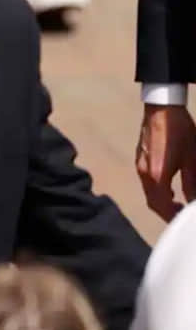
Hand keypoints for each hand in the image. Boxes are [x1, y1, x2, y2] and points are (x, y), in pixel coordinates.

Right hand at [137, 103, 195, 220]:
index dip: (174, 217)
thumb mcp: (192, 160)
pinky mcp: (140, 159)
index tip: (185, 221)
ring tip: (178, 204)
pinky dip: (157, 191)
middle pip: (153, 202)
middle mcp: (144, 173)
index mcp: (157, 176)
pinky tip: (169, 188)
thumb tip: (192, 202)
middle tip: (182, 216)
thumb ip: (192, 185)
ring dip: (162, 202)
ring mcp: (139, 166)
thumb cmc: (180, 132)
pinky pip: (146, 183)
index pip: (163, 206)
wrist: (162, 108)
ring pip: (149, 193)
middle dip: (167, 213)